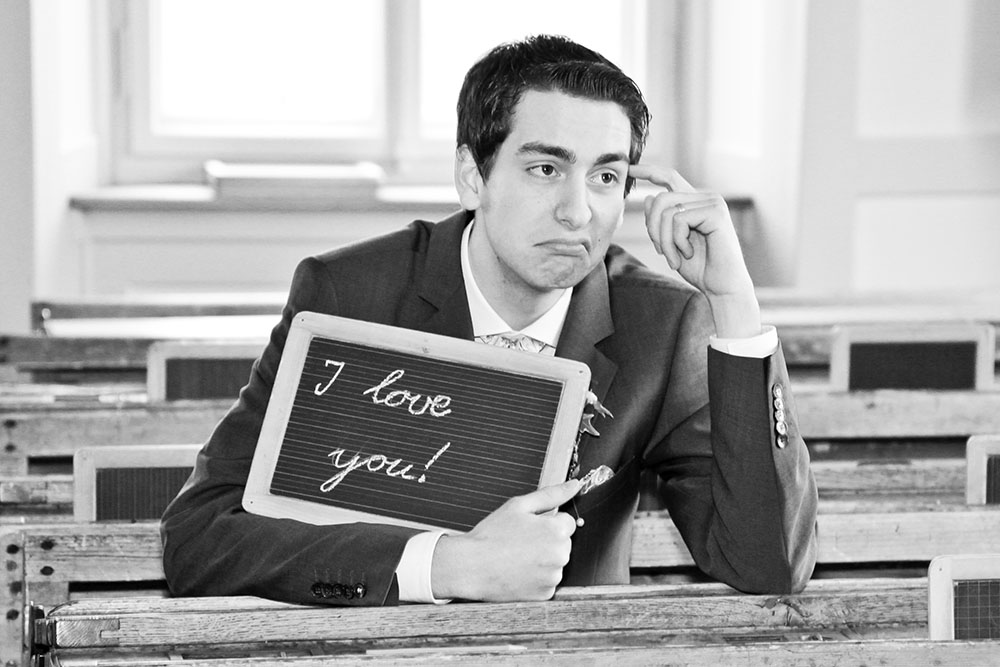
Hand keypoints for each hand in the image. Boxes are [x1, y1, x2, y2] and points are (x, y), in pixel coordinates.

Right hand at [430, 479, 580, 600]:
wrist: (470, 567)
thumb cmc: (491, 536)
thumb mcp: (519, 506)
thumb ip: (551, 494)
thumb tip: (574, 485)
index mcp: (556, 531)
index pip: (567, 522)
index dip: (547, 522)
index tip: (529, 528)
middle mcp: (560, 555)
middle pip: (563, 543)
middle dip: (547, 541)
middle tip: (520, 542)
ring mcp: (553, 577)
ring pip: (555, 563)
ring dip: (542, 560)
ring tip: (516, 558)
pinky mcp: (545, 595)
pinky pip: (547, 582)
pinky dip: (536, 578)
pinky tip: (518, 572)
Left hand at [629, 165, 760, 337]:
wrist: (722, 287)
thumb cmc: (700, 268)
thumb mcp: (670, 243)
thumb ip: (660, 221)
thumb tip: (648, 197)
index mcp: (695, 203)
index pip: (669, 178)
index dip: (649, 171)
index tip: (630, 168)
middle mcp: (705, 198)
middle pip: (660, 199)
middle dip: (652, 229)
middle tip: (660, 252)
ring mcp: (713, 203)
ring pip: (666, 211)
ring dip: (664, 240)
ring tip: (675, 258)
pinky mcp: (716, 213)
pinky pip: (679, 220)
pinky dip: (676, 242)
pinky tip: (688, 254)